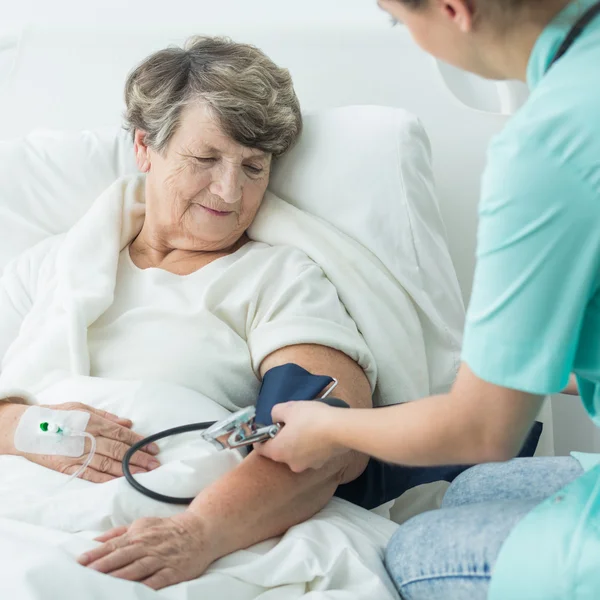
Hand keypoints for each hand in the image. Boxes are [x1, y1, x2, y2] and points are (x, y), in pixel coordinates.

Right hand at [3, 401, 159, 482]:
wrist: (27, 429)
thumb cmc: (57, 415)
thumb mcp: (82, 408)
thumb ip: (107, 416)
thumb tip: (128, 423)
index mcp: (93, 422)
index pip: (122, 434)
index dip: (140, 442)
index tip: (154, 448)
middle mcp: (88, 438)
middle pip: (119, 451)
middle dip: (140, 458)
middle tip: (155, 464)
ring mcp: (78, 454)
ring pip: (108, 464)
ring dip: (128, 470)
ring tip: (144, 474)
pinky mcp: (68, 466)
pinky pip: (90, 475)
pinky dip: (107, 479)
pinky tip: (121, 481)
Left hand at [77, 512, 215, 589]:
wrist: (201, 529)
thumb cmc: (168, 529)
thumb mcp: (143, 524)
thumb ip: (119, 533)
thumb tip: (95, 540)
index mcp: (139, 535)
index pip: (114, 545)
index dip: (96, 553)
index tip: (80, 561)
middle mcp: (148, 546)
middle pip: (122, 556)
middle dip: (103, 565)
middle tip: (86, 573)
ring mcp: (161, 558)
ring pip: (137, 568)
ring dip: (120, 576)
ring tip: (103, 584)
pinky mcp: (174, 570)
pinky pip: (158, 580)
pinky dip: (147, 585)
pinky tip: (136, 592)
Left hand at [254, 401, 346, 472]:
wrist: (340, 428)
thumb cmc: (310, 418)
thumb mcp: (288, 408)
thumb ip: (275, 413)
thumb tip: (275, 418)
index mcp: (278, 451)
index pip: (260, 448)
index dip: (261, 437)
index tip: (267, 428)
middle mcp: (290, 463)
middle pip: (279, 451)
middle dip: (282, 439)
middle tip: (290, 424)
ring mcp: (306, 465)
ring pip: (296, 453)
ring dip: (297, 443)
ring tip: (307, 427)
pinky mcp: (320, 464)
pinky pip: (310, 454)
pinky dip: (310, 447)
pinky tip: (318, 434)